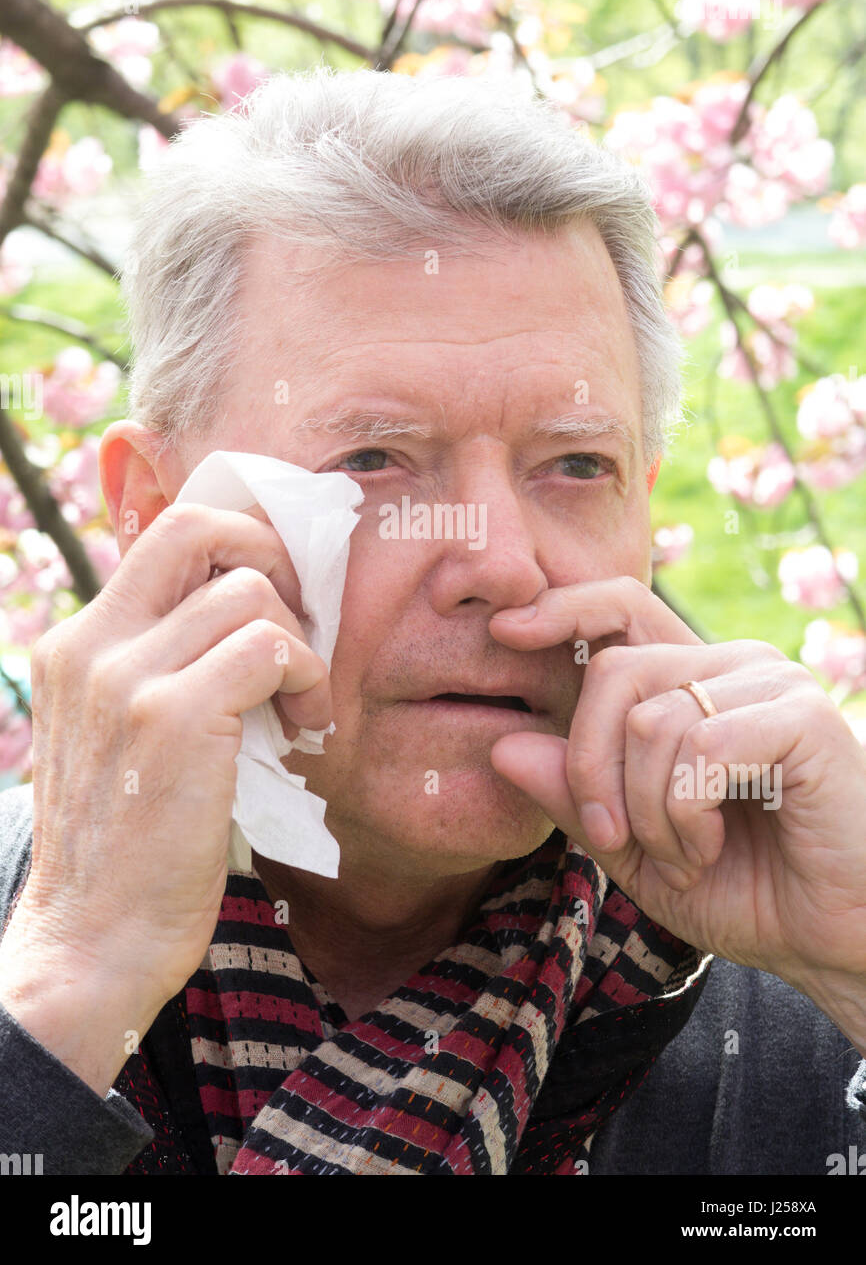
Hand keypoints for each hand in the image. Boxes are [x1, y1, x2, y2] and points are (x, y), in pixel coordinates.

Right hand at [0, 502, 329, 1091]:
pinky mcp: (170, 717)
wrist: (92, 945)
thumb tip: (250, 617)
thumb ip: (162, 670)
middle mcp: (91, 645)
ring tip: (302, 707)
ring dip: (299, 644)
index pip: (167, 535)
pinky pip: (269, 647)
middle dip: (271, 556)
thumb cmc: (128, 850)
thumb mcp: (123, 739)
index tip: (281, 598)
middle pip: (198, 525)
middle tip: (299, 626)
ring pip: (249, 592)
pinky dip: (306, 679)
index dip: (241, 545)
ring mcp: (124, 676)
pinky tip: (303, 727)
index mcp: (77, 645)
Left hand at [488, 576, 865, 988]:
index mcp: (692, 683)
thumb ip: (574, 797)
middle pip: (614, 673)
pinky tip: (711, 850)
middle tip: (611, 838)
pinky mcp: (801, 718)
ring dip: (648, 813)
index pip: (622, 606)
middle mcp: (731, 667)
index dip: (563, 609)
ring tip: (685, 856)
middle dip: (590, 767)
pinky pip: (699, 747)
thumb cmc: (745, 890)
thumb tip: (501, 746)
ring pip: (650, 720)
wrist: (832, 940)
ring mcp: (771, 685)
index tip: (505, 631)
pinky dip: (685, 815)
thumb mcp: (634, 848)